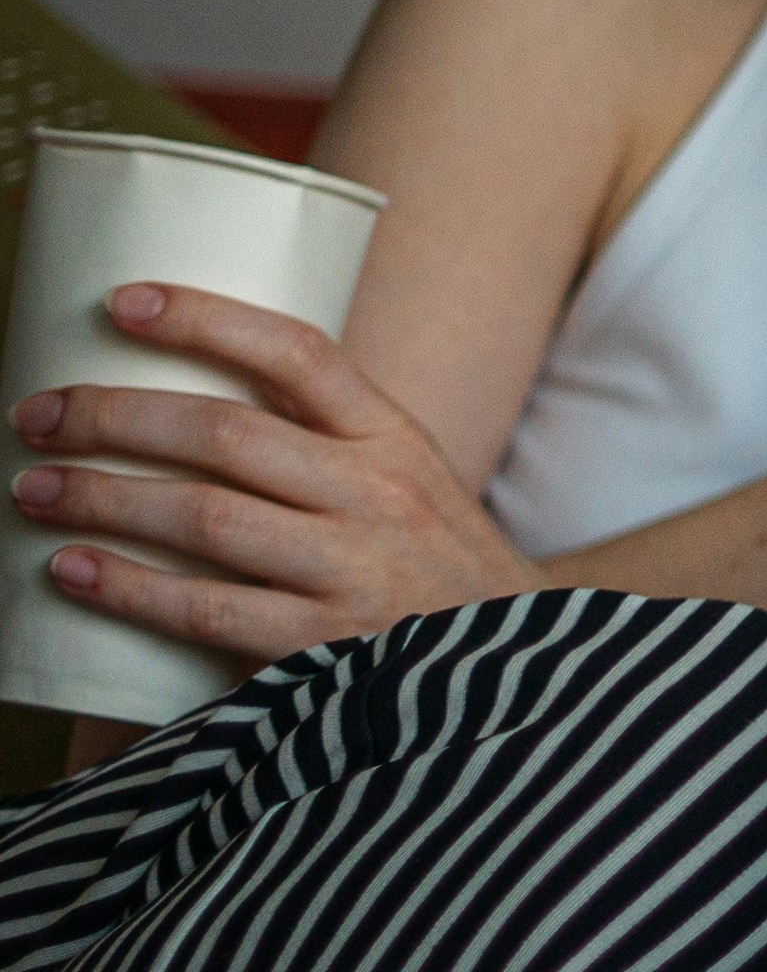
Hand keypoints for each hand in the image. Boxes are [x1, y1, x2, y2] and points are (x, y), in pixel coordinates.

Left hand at [12, 281, 541, 663]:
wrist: (514, 670)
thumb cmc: (431, 563)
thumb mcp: (408, 479)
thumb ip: (324, 440)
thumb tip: (185, 396)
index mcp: (394, 438)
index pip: (300, 353)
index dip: (207, 319)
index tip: (124, 301)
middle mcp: (378, 495)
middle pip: (226, 433)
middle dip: (113, 417)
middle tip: (37, 414)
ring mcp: (352, 571)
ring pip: (204, 518)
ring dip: (101, 497)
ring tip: (31, 488)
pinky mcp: (324, 647)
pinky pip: (205, 610)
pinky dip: (127, 587)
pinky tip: (71, 570)